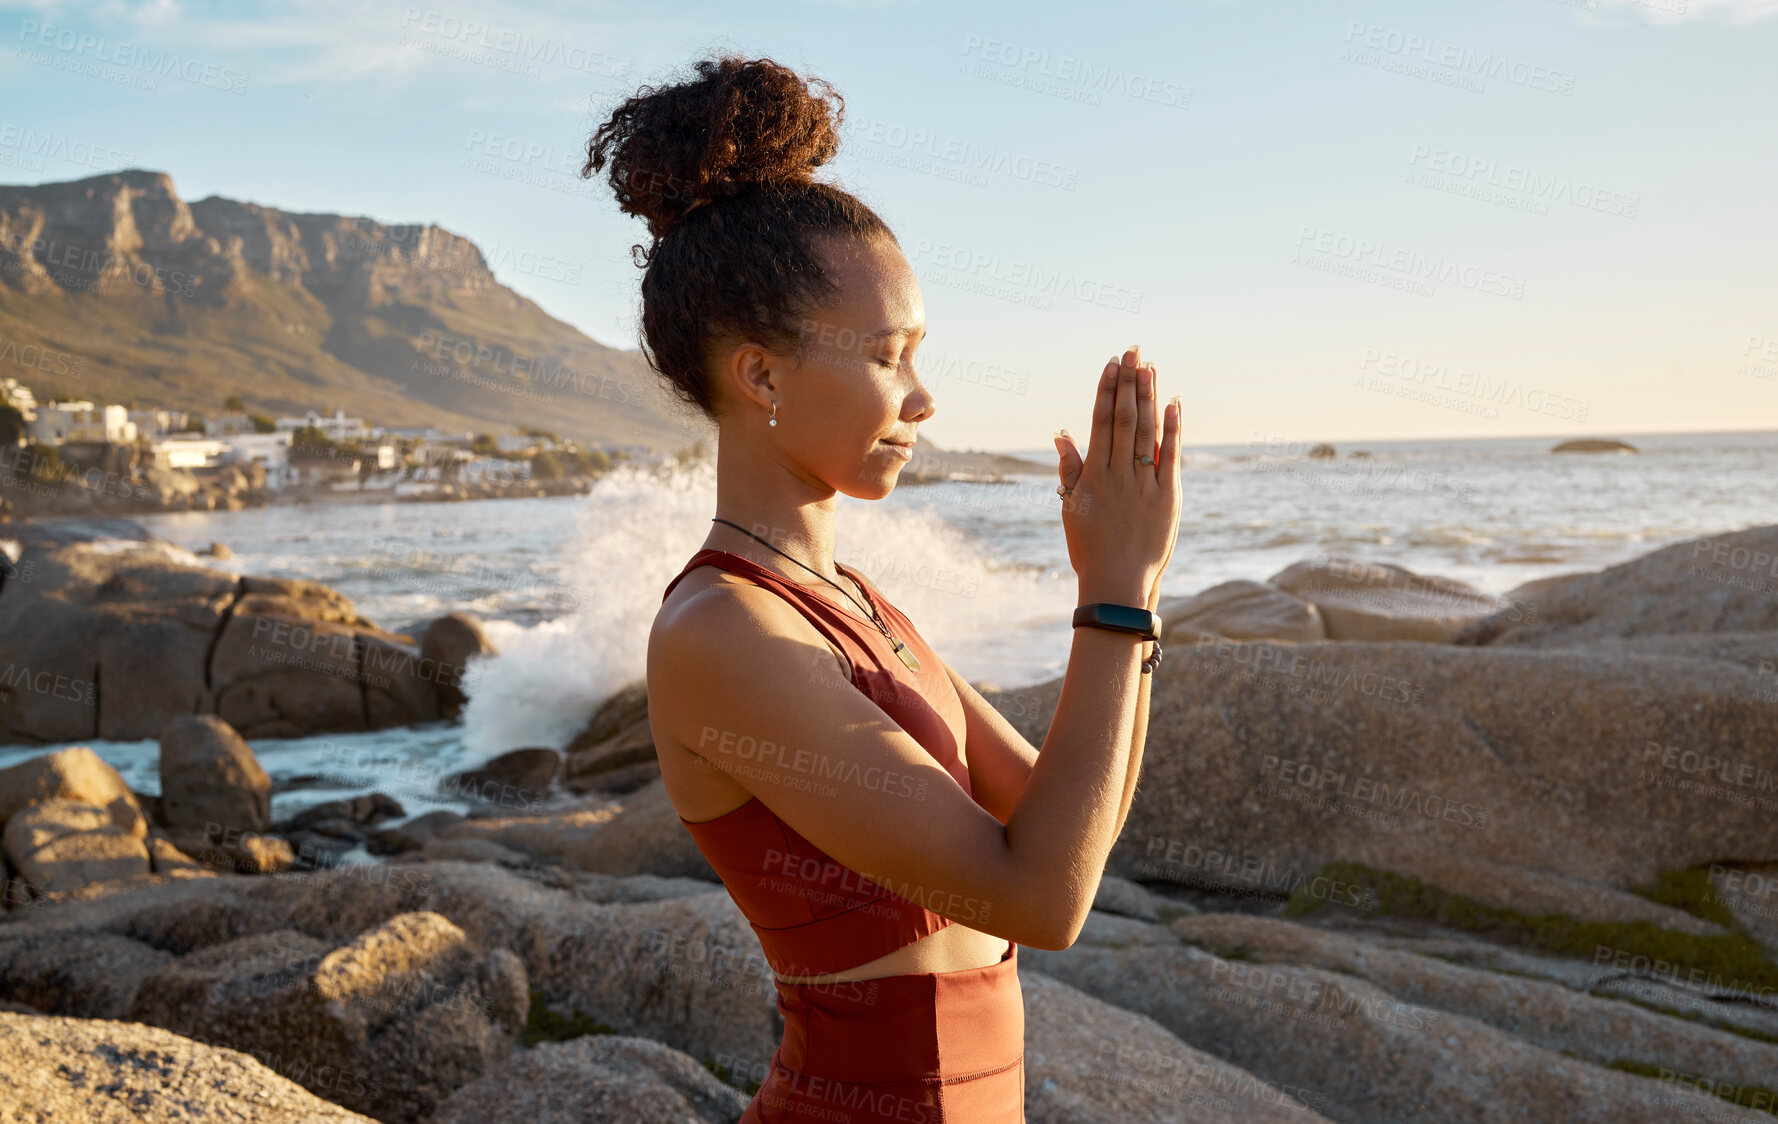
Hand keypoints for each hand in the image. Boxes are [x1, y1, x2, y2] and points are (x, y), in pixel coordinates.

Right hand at [1052, 345, 1181, 603]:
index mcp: (1093, 476)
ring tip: (1150, 367)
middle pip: (1125, 419)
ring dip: (1149, 396)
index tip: (1112, 364)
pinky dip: (1173, 428)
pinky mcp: (1168, 497)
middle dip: (1128, 383)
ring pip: (1147, 432)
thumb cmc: (1090, 548)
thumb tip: (1062, 432)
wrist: (1117, 584)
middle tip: (1134, 351)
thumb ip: (1070, 468)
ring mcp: (1144, 485)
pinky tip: (1174, 402)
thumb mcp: (1071, 508)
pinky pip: (1170, 456)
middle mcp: (1118, 475)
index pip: (1100, 422)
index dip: (1106, 391)